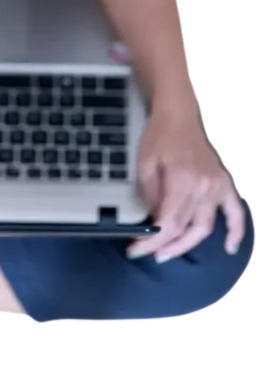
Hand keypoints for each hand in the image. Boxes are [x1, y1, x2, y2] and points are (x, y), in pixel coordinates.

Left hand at [127, 109, 244, 262]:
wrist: (178, 117)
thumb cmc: (158, 137)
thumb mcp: (144, 165)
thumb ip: (151, 196)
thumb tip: (155, 222)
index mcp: (183, 181)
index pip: (169, 222)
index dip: (152, 240)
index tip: (135, 248)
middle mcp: (204, 187)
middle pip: (186, 228)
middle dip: (166, 245)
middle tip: (149, 252)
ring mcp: (217, 186)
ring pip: (205, 226)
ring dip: (188, 244)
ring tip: (168, 251)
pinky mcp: (224, 184)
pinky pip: (235, 212)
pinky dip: (236, 231)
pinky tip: (229, 247)